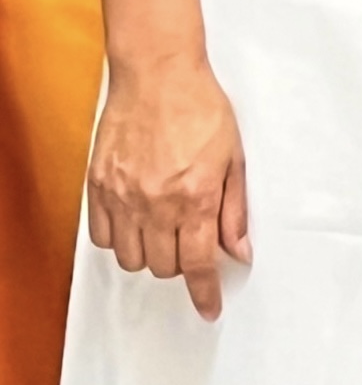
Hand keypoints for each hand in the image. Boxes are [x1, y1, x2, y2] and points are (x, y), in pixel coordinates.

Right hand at [85, 51, 249, 319]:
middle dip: (182, 265)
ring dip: (152, 255)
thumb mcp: (234, 156)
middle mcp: (157, 203)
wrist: (158, 75)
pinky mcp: (99, 188)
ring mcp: (123, 197)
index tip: (209, 309)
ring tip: (165, 230)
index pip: (199, 264)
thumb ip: (235, 209)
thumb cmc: (200, 107)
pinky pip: (104, 238)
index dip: (205, 293)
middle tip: (192, 244)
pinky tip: (137, 222)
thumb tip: (240, 249)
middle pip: (165, 267)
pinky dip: (121, 240)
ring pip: (133, 259)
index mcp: (196, 196)